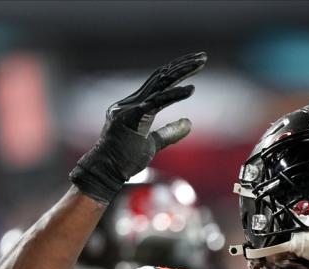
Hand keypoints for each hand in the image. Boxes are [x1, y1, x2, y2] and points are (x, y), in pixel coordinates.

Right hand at [70, 51, 206, 203]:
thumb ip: (170, 132)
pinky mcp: (132, 117)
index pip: (159, 82)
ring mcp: (130, 107)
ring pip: (159, 82)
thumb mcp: (153, 144)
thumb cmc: (124, 159)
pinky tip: (190, 89)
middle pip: (160, 76)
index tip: (196, 64)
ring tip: (200, 63)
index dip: (177, 71)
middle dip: (182, 65)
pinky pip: (156, 102)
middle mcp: (132, 101)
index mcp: (135, 106)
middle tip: (202, 56)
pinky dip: (174, 94)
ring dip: (181, 71)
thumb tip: (189, 121)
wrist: (105, 172)